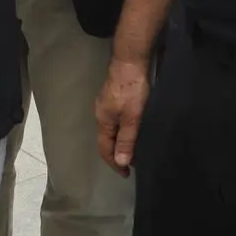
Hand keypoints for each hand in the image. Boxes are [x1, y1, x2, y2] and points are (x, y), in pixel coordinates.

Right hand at [94, 56, 151, 176]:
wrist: (130, 61)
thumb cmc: (132, 90)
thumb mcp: (132, 117)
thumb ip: (126, 139)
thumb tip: (120, 161)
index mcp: (103, 121)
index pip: (105, 149)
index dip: (115, 163)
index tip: (126, 174)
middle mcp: (101, 113)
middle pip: (107, 140)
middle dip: (118, 154)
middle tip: (133, 164)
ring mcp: (106, 104)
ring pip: (111, 129)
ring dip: (121, 142)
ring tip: (135, 149)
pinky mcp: (113, 96)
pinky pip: (116, 120)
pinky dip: (123, 130)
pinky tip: (133, 129)